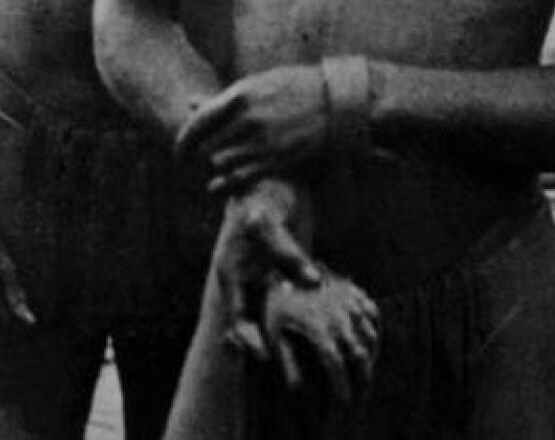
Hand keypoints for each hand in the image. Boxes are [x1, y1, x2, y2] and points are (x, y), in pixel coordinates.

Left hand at [177, 65, 326, 192]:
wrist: (336, 101)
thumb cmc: (296, 87)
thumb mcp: (258, 84)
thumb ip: (225, 99)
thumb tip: (191, 104)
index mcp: (240, 95)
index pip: (199, 122)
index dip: (183, 141)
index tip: (178, 154)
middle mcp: (247, 118)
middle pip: (208, 145)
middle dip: (201, 154)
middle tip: (196, 160)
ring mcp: (263, 140)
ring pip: (221, 163)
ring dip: (216, 167)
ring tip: (217, 166)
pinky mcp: (278, 159)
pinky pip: (241, 177)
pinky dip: (226, 183)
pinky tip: (217, 186)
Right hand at [213, 179, 321, 359]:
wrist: (274, 177)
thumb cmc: (266, 194)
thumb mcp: (268, 219)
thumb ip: (285, 251)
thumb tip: (309, 282)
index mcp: (232, 271)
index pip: (236, 314)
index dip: (247, 339)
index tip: (262, 360)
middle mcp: (246, 280)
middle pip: (253, 325)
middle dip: (266, 350)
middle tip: (287, 378)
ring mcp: (264, 277)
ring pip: (272, 318)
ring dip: (285, 339)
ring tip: (305, 368)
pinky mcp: (284, 272)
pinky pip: (291, 302)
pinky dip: (301, 317)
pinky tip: (322, 333)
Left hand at [259, 270, 379, 403]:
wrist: (279, 262)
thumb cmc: (273, 302)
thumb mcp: (274, 331)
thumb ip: (287, 360)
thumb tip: (296, 388)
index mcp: (318, 328)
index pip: (336, 364)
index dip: (341, 384)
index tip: (344, 400)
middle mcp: (337, 315)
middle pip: (360, 352)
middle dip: (362, 375)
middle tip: (361, 391)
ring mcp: (347, 301)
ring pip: (369, 333)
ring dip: (370, 354)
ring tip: (364, 370)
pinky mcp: (350, 290)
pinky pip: (371, 311)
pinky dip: (373, 327)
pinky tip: (368, 339)